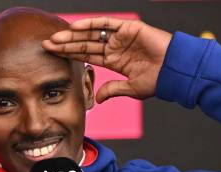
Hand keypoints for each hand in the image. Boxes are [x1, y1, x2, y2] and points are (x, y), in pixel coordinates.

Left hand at [42, 17, 172, 102]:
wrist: (173, 72)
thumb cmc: (157, 81)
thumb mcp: (131, 89)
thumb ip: (113, 90)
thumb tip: (98, 99)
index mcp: (114, 61)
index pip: (87, 55)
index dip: (70, 54)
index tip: (53, 54)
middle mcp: (115, 47)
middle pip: (85, 43)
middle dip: (66, 44)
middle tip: (47, 45)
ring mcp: (121, 36)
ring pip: (92, 33)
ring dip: (73, 35)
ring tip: (56, 38)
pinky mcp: (129, 28)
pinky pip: (106, 23)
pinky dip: (90, 24)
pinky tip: (75, 27)